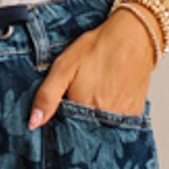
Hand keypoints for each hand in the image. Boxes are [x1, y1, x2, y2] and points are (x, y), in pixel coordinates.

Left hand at [27, 10, 156, 128]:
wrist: (133, 36)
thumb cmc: (99, 48)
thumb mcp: (64, 66)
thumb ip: (47, 96)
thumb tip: (33, 123)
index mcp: (83, 108)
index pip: (65, 131)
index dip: (60, 122)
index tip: (63, 106)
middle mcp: (104, 118)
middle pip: (84, 132)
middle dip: (78, 121)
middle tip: (83, 93)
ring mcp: (121, 118)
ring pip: (100, 129)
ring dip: (94, 119)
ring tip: (96, 93)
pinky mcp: (134, 113)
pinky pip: (118, 124)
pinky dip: (110, 115)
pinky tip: (109, 97)